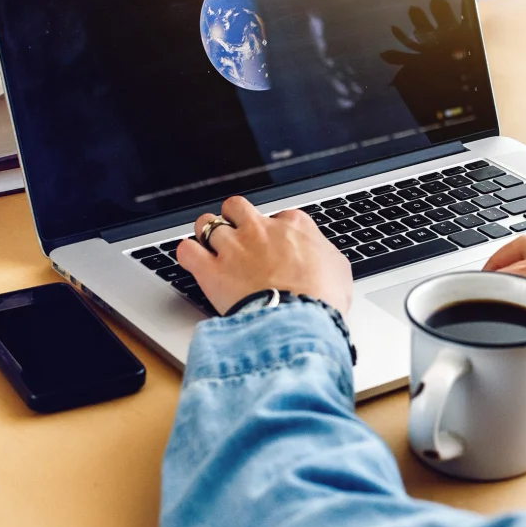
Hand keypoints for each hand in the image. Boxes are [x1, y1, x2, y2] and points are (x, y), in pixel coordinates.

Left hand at [177, 197, 352, 315]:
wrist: (298, 319)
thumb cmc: (322, 298)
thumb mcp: (338, 271)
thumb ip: (325, 256)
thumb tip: (324, 258)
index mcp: (293, 226)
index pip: (278, 216)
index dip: (274, 230)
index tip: (274, 244)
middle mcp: (260, 230)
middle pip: (236, 207)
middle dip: (233, 217)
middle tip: (236, 234)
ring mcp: (233, 247)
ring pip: (207, 223)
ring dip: (206, 232)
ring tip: (209, 244)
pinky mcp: (211, 270)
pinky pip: (186, 250)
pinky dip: (186, 254)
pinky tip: (192, 260)